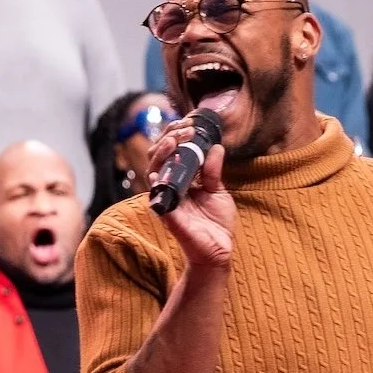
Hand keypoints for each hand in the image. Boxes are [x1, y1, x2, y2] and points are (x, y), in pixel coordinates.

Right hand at [146, 118, 233, 270]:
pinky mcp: (166, 213)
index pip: (171, 151)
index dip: (176, 134)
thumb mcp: (218, 191)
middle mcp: (170, 186)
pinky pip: (156, 194)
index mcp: (181, 179)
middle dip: (169, 138)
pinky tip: (163, 168)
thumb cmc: (216, 223)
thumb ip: (213, 171)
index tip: (189, 123)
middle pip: (158, 155)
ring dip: (163, 152)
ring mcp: (166, 198)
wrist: (219, 250)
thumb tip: (215, 147)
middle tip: (185, 129)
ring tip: (175, 140)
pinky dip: (158, 179)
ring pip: (153, 169)